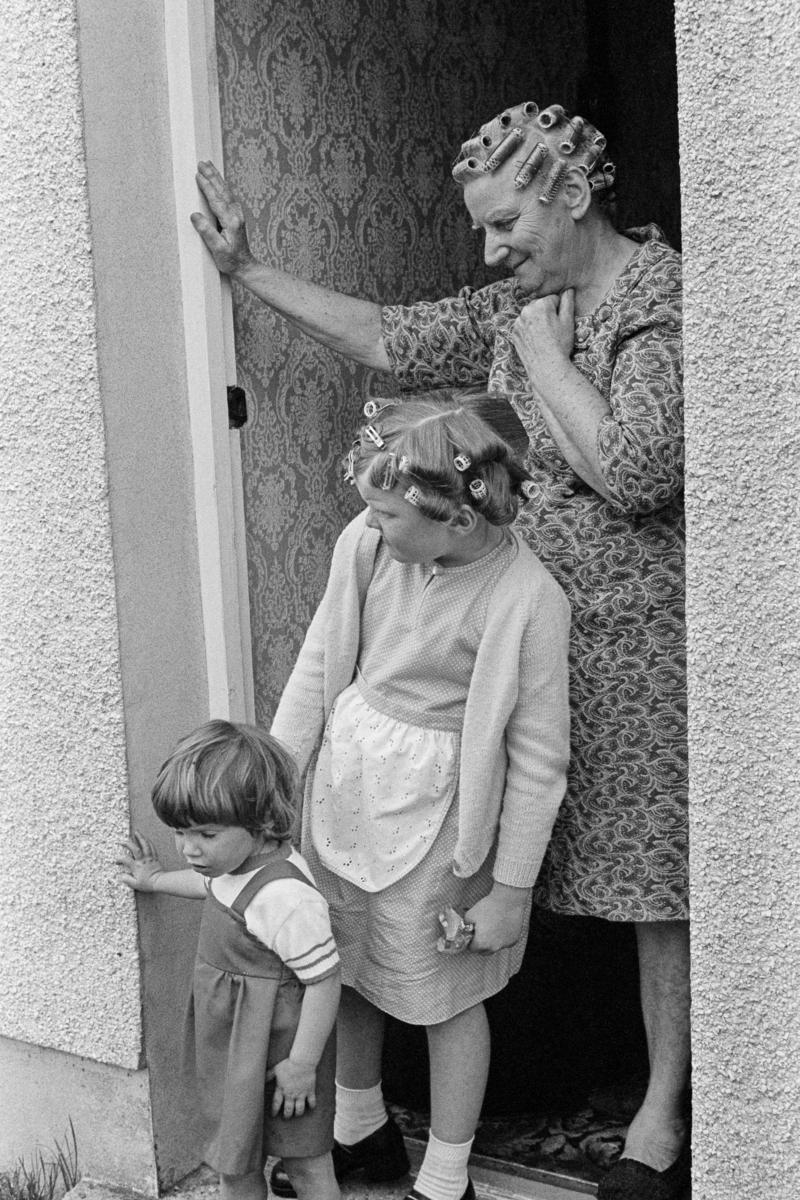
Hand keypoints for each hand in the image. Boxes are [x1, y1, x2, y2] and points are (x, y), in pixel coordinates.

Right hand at [115, 833, 165, 891]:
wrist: (159, 882)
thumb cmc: (147, 884)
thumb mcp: (135, 884)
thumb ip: (127, 879)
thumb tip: (120, 875)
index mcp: (136, 866)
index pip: (126, 860)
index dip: (119, 859)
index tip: (116, 860)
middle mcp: (142, 860)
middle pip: (135, 848)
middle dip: (128, 843)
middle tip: (122, 840)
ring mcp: (149, 857)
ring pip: (145, 845)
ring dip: (140, 838)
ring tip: (136, 832)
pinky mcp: (154, 857)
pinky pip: (152, 847)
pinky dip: (149, 842)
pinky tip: (146, 839)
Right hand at [191, 160, 255, 277]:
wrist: (245, 266)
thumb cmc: (231, 260)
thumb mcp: (217, 249)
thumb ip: (207, 232)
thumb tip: (195, 215)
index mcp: (231, 222)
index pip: (216, 199)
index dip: (207, 186)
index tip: (198, 175)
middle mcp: (236, 215)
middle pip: (222, 190)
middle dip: (212, 175)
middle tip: (202, 162)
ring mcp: (237, 215)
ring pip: (226, 191)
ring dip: (216, 178)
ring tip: (208, 166)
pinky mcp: (236, 217)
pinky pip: (228, 196)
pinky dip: (221, 186)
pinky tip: (217, 182)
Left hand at [269, 1057, 316, 1118]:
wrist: (302, 1062)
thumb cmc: (288, 1064)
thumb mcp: (276, 1069)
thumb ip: (269, 1076)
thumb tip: (262, 1079)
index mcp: (281, 1090)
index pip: (276, 1104)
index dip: (274, 1111)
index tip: (273, 1115)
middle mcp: (290, 1094)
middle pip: (288, 1110)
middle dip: (287, 1115)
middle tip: (286, 1116)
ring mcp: (301, 1094)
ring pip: (299, 1110)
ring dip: (298, 1113)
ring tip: (297, 1113)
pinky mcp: (310, 1091)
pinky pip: (312, 1102)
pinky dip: (312, 1106)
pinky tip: (311, 1106)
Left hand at [464, 884, 529, 952]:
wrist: (508, 901)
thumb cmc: (488, 907)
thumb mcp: (469, 914)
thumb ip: (465, 925)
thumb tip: (466, 928)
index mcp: (481, 943)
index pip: (472, 949)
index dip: (471, 942)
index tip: (472, 936)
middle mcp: (493, 947)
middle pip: (484, 951)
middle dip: (481, 944)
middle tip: (481, 932)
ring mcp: (505, 944)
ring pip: (496, 947)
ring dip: (492, 941)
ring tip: (492, 927)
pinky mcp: (514, 940)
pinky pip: (505, 942)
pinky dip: (502, 937)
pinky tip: (502, 926)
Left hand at [511, 288, 575, 390]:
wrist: (547, 368)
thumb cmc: (560, 344)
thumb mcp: (568, 321)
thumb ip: (568, 302)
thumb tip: (568, 289)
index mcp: (541, 304)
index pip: (553, 299)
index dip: (560, 311)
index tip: (560, 323)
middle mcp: (526, 310)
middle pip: (540, 306)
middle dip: (547, 314)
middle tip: (553, 331)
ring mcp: (518, 322)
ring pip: (531, 316)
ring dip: (537, 322)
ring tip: (544, 337)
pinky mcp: (514, 333)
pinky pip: (523, 326)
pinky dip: (529, 331)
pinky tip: (536, 341)